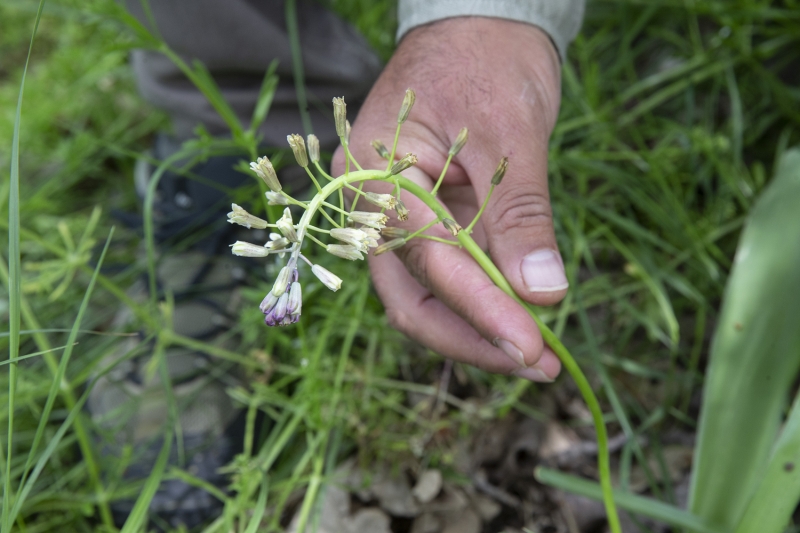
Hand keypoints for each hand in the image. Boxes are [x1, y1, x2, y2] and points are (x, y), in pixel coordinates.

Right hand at [332, 17, 567, 381]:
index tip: (533, 350)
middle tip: (538, 363)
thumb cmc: (487, 58)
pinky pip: (448, 271)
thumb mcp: (512, 134)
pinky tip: (524, 312)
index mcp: (372, 174)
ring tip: (540, 349)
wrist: (479, 20)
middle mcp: (372, 205)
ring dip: (481, 324)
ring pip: (428, 293)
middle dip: (473, 336)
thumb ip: (521, 215)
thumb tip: (544, 294)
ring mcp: (397, 215)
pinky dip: (485, 295)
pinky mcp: (426, 219)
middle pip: (411, 296)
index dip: (480, 311)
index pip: (426, 261)